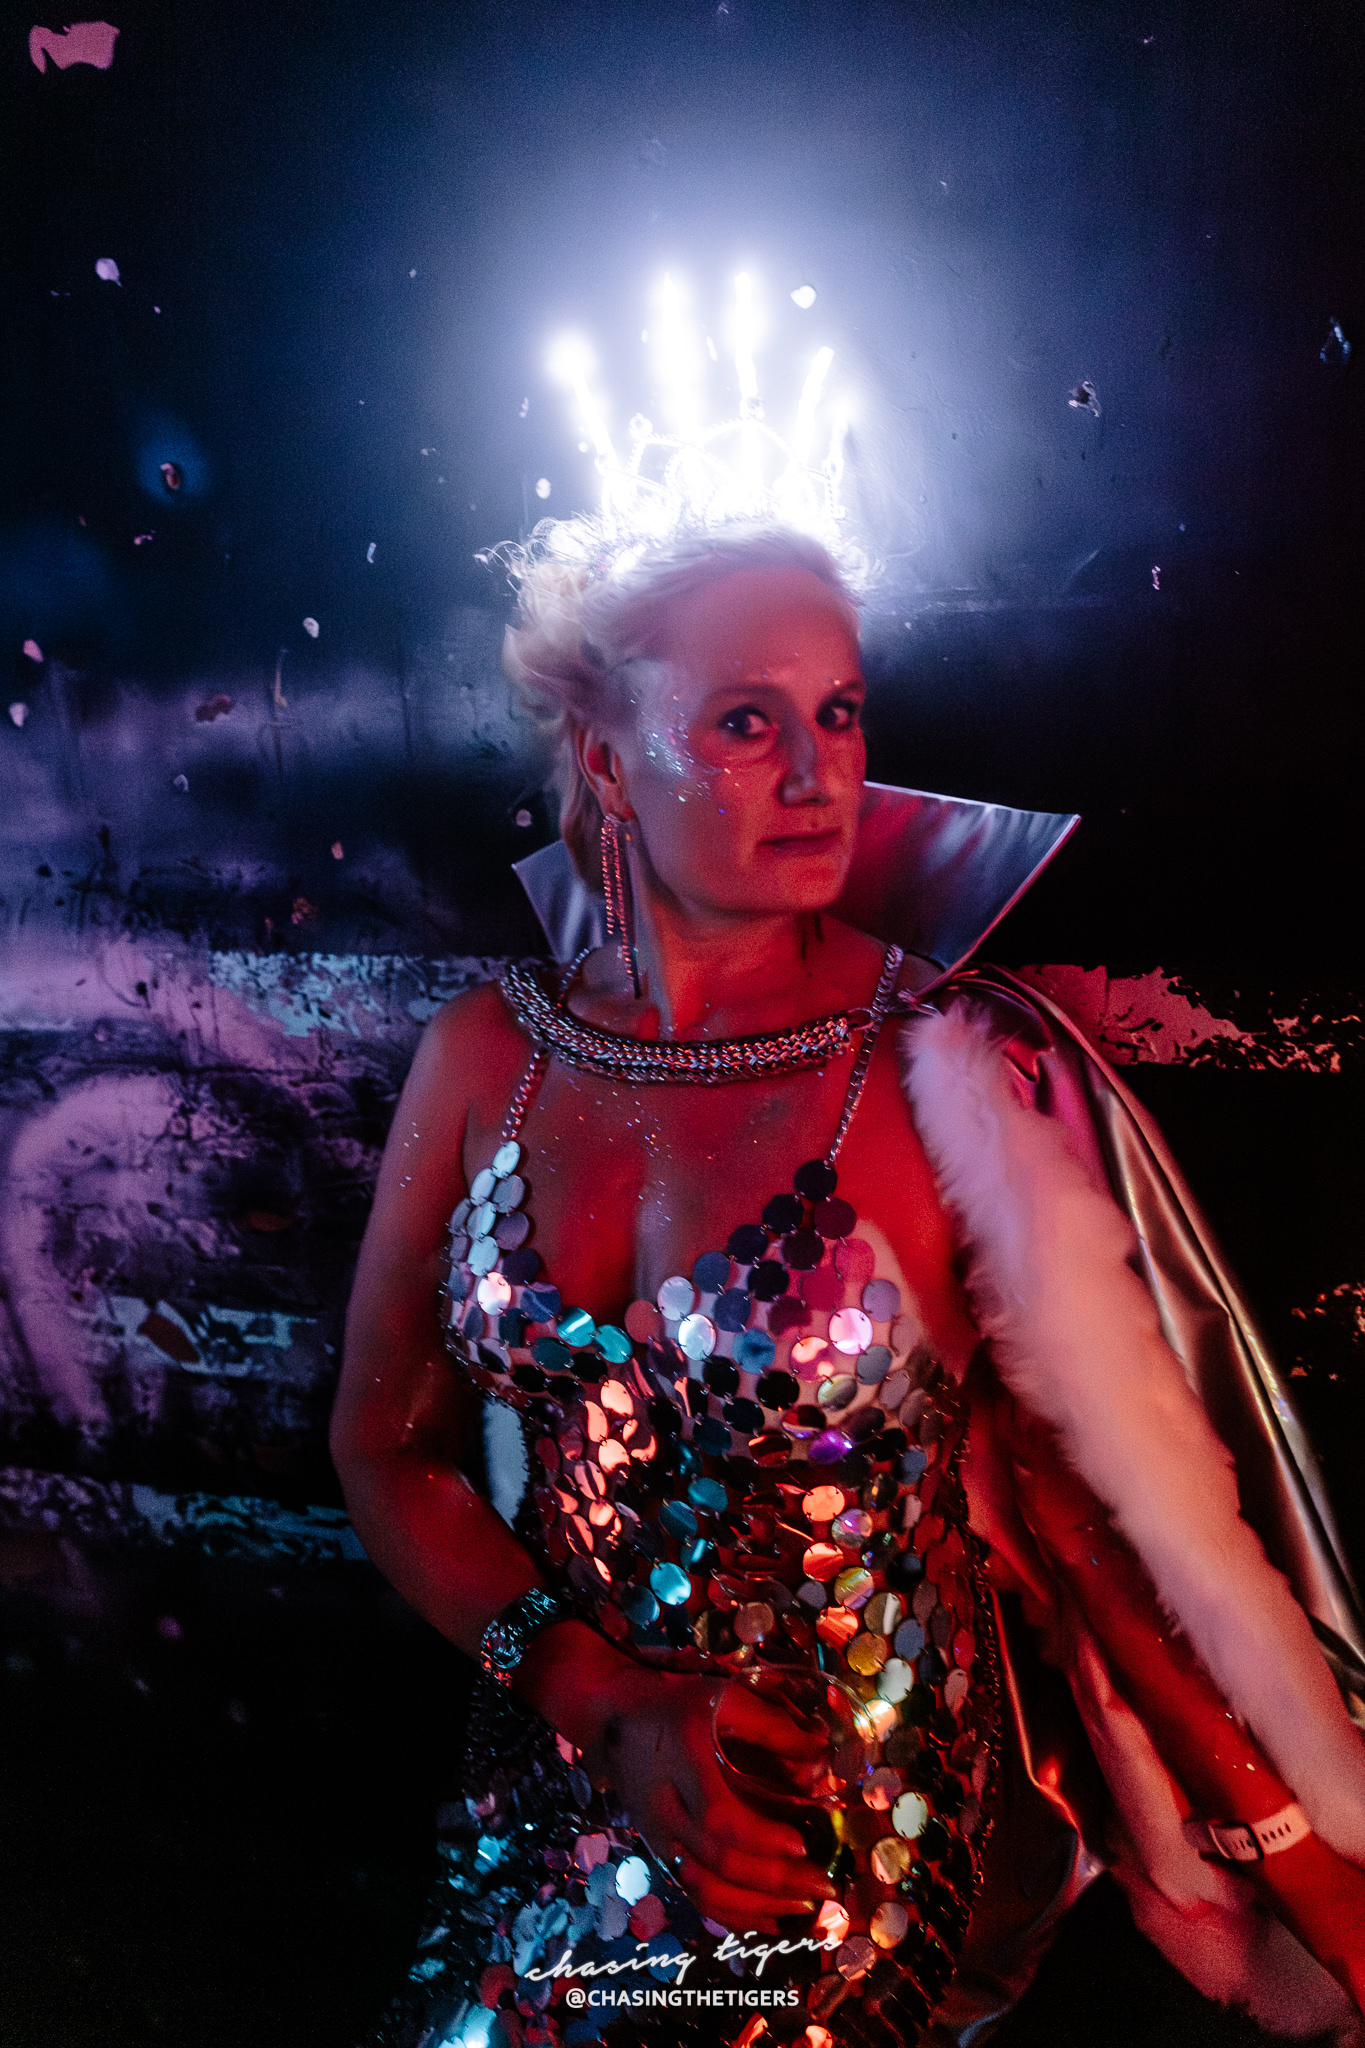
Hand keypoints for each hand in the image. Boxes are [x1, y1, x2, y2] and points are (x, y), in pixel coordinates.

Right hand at [595, 1668, 839, 1933]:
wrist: (613, 1719)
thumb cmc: (677, 1704)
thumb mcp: (724, 1697)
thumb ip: (772, 1726)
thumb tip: (821, 1756)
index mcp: (683, 1763)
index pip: (718, 1817)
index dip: (760, 1838)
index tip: (800, 1844)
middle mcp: (666, 1808)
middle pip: (717, 1862)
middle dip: (774, 1881)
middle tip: (822, 1884)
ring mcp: (658, 1839)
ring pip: (704, 1890)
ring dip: (757, 1907)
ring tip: (804, 1907)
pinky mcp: (659, 1855)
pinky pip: (694, 1897)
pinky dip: (733, 1915)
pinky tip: (770, 1919)